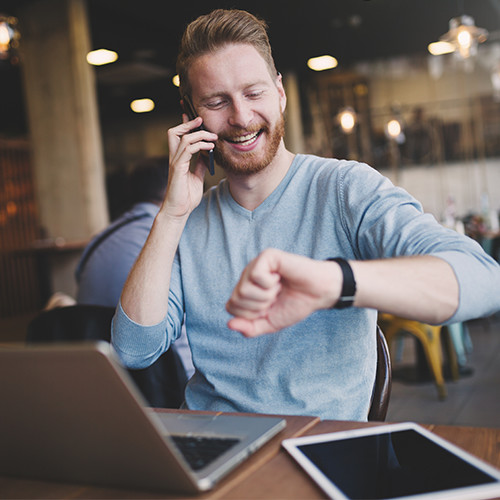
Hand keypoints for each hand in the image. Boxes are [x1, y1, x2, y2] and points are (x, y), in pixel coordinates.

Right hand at [164, 116, 217, 218]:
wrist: (179, 211)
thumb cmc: (186, 196)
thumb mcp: (197, 177)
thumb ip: (200, 165)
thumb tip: (208, 156)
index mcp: (178, 159)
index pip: (178, 137)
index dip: (185, 125)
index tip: (196, 118)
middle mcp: (174, 158)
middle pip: (174, 132)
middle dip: (188, 123)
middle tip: (202, 120)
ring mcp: (175, 162)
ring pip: (183, 138)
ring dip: (200, 134)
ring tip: (213, 137)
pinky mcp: (178, 168)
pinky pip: (188, 150)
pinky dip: (200, 145)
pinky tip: (210, 147)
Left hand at [226, 249, 341, 336]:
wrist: (318, 294)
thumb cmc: (295, 305)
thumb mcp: (270, 324)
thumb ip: (249, 328)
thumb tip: (229, 324)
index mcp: (245, 290)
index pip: (231, 307)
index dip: (251, 314)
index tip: (268, 308)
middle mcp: (247, 276)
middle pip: (236, 299)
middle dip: (259, 306)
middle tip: (275, 297)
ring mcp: (255, 264)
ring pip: (244, 289)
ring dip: (266, 295)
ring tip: (278, 288)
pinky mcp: (266, 256)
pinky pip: (256, 275)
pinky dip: (271, 283)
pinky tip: (281, 277)